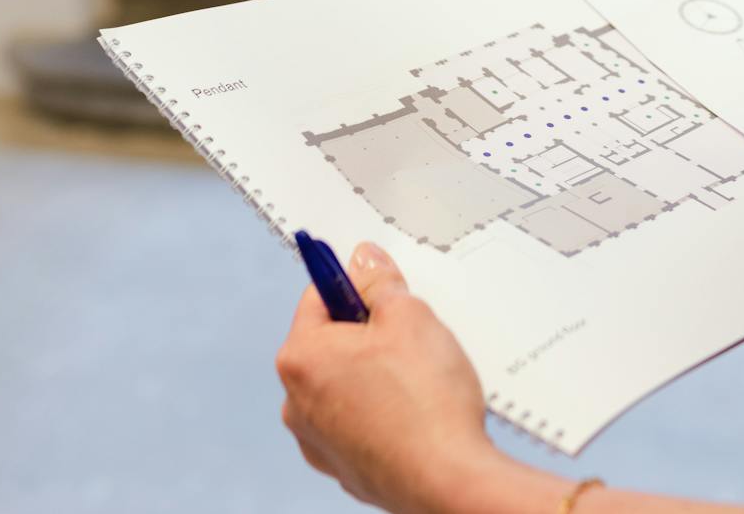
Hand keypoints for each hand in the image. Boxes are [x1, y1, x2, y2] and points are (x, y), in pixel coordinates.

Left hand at [277, 241, 500, 512]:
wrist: (446, 480)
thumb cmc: (424, 403)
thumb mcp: (409, 316)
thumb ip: (381, 282)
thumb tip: (364, 263)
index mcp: (301, 358)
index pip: (320, 295)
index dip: (358, 282)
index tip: (382, 281)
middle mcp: (297, 402)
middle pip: (333, 342)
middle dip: (372, 332)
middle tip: (412, 335)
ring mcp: (319, 441)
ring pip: (349, 383)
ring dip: (379, 373)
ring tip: (421, 379)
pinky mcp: (346, 466)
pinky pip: (362, 421)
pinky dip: (385, 411)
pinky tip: (417, 412)